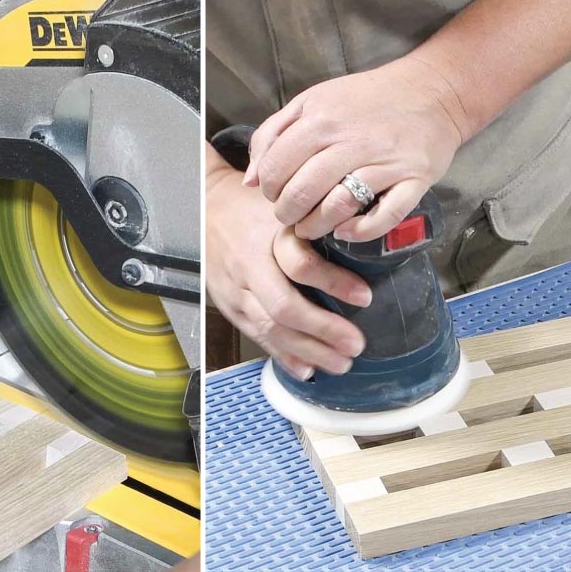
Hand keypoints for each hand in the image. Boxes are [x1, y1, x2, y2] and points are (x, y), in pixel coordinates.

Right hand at [206, 154, 370, 379]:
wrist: (205, 208)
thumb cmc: (252, 205)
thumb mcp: (283, 202)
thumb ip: (315, 219)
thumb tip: (364, 237)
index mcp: (267, 235)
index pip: (300, 264)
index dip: (334, 283)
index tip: (365, 297)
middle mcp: (249, 266)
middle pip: (284, 306)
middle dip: (323, 330)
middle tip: (355, 344)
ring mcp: (236, 291)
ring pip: (271, 329)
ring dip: (308, 351)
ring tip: (340, 363)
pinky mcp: (230, 307)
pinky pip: (257, 336)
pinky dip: (283, 356)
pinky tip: (307, 369)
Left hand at [246, 56, 468, 241]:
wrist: (433, 90)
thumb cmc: (367, 99)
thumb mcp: (313, 101)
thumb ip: (274, 134)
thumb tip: (250, 180)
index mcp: (321, 119)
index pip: (276, 167)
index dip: (268, 188)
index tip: (274, 194)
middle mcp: (351, 140)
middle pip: (302, 191)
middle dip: (287, 213)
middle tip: (289, 217)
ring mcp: (385, 161)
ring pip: (337, 206)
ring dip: (316, 227)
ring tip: (311, 228)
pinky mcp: (414, 179)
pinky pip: (384, 216)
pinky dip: (360, 230)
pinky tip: (346, 231)